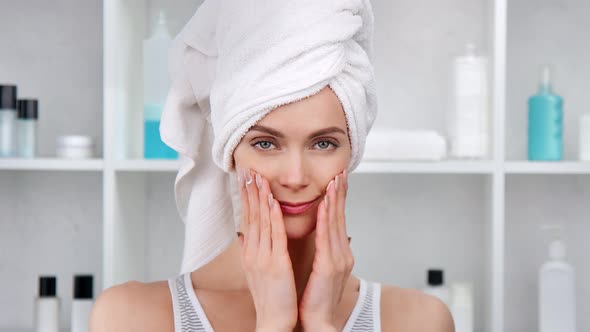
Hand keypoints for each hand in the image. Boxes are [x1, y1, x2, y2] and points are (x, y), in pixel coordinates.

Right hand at [237, 167, 297, 330]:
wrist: (273, 321)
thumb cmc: (271, 297)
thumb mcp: (260, 270)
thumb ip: (257, 250)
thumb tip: (251, 235)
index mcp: (250, 253)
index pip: (247, 218)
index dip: (246, 196)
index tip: (245, 177)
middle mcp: (253, 252)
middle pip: (250, 215)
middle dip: (248, 190)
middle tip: (246, 168)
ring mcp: (263, 257)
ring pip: (260, 220)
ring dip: (259, 196)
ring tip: (257, 176)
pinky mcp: (276, 264)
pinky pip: (274, 235)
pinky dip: (272, 216)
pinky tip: (271, 200)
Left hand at [299, 170, 353, 328]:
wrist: (318, 322)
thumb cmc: (315, 298)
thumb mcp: (320, 270)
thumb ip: (322, 251)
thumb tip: (319, 236)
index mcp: (339, 253)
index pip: (337, 220)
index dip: (338, 198)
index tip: (336, 179)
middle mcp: (342, 253)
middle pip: (340, 216)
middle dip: (340, 192)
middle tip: (341, 171)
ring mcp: (338, 259)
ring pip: (335, 222)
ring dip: (334, 199)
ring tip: (334, 179)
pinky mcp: (329, 266)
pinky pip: (326, 237)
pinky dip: (325, 218)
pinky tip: (323, 204)